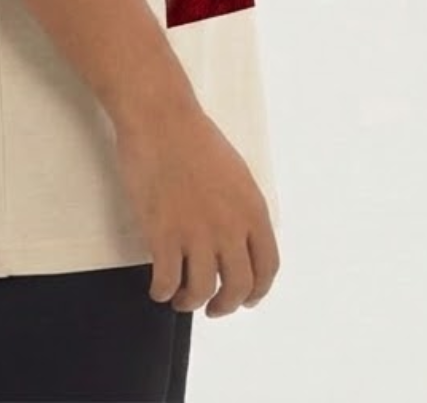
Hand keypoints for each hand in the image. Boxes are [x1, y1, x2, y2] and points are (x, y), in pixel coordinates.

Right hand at [113, 102, 279, 316]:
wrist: (160, 118)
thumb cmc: (194, 137)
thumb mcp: (236, 173)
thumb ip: (242, 209)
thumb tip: (238, 240)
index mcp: (252, 210)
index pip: (267, 268)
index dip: (258, 291)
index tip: (247, 299)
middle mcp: (230, 228)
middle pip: (238, 287)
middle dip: (226, 305)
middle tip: (214, 307)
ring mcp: (196, 233)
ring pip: (201, 291)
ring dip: (191, 302)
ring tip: (181, 299)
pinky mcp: (163, 234)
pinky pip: (167, 280)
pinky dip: (163, 292)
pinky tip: (159, 288)